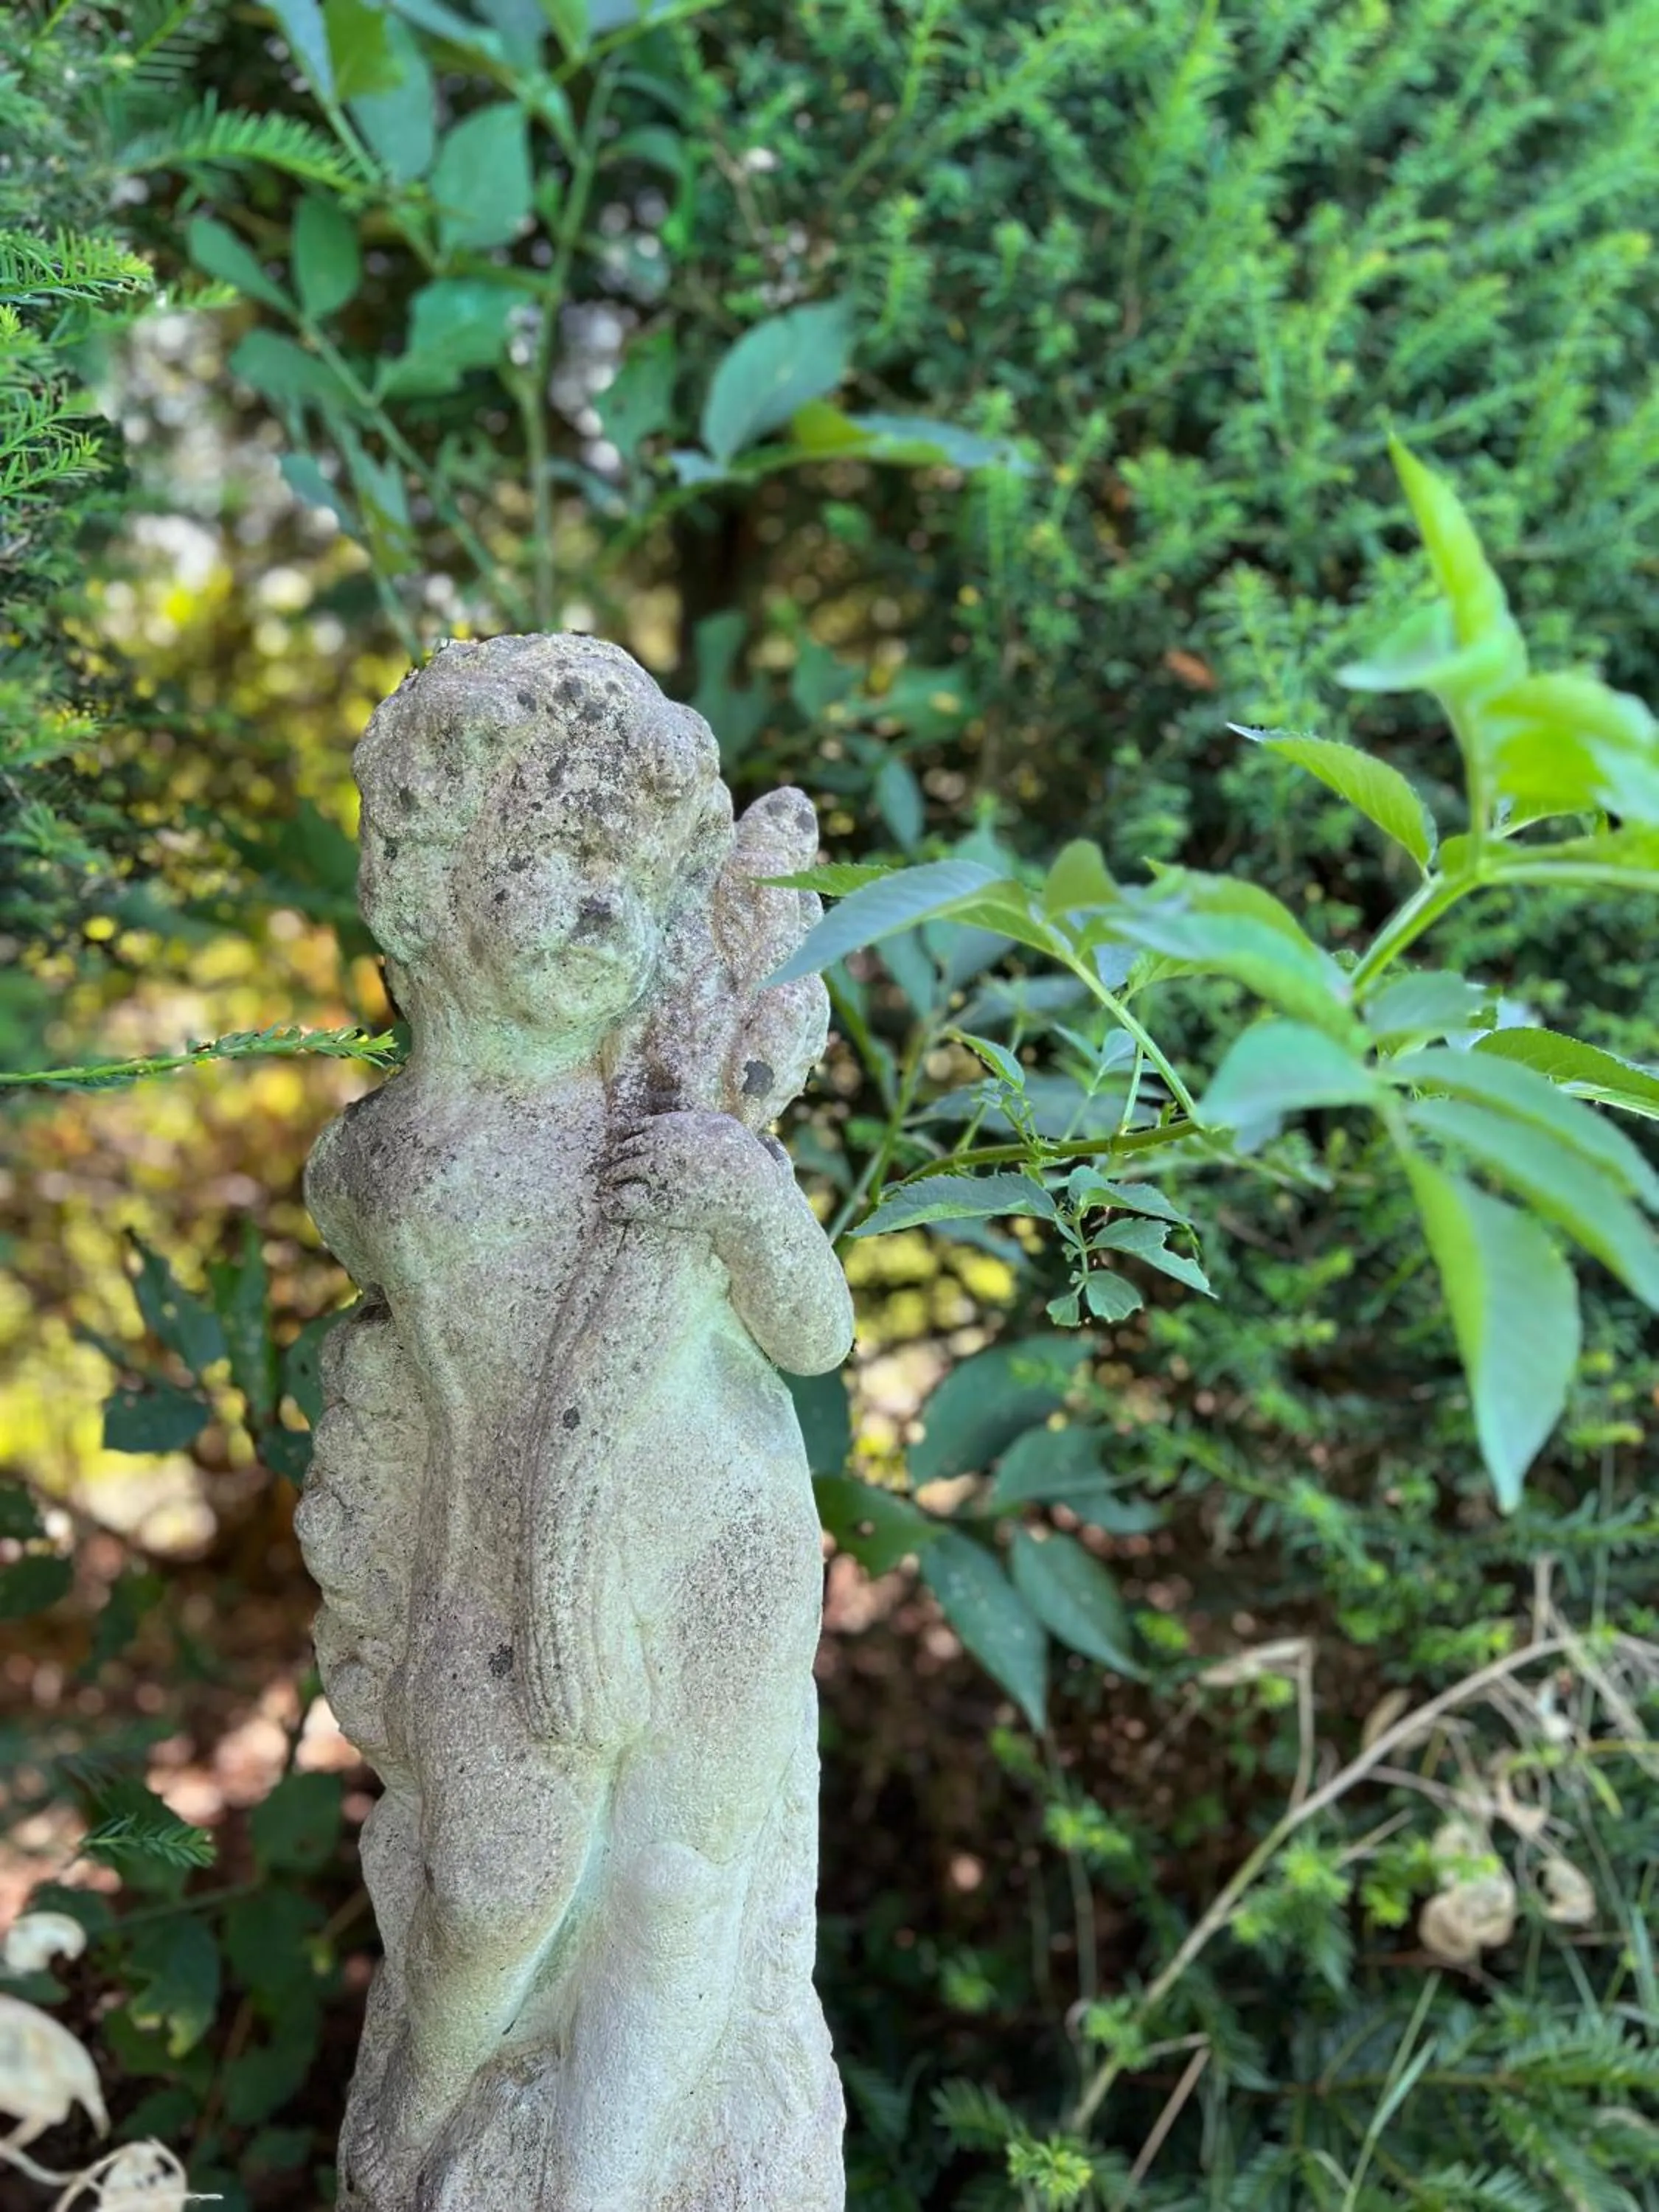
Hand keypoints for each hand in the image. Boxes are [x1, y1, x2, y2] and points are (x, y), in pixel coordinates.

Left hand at [599, 1109, 779, 1234]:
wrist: (755, 1201)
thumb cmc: (763, 1183)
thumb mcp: (765, 1154)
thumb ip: (762, 1146)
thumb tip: (771, 1141)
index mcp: (684, 1124)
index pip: (643, 1125)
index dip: (633, 1138)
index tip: (630, 1148)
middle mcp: (666, 1141)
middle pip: (626, 1145)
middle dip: (618, 1158)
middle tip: (611, 1169)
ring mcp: (656, 1169)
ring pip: (617, 1169)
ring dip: (610, 1178)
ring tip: (607, 1188)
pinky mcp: (653, 1199)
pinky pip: (619, 1199)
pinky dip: (612, 1204)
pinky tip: (612, 1209)